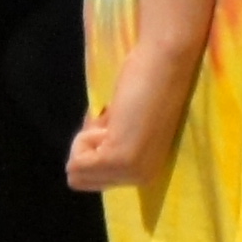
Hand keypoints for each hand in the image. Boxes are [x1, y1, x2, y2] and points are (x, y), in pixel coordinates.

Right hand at [65, 41, 199, 192]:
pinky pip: (77, 161)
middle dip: (87, 145)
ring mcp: (131, 172)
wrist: (165, 61)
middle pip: (80, 179)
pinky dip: (87, 134)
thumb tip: (77, 160)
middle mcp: (141, 179)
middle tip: (114, 121)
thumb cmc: (144, 83)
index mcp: (144, 172)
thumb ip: (108, 144)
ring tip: (116, 118)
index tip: (115, 123)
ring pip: (75, 170)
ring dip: (87, 138)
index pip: (93, 178)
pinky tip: (114, 117)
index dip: (93, 146)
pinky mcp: (120, 159)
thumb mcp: (123, 126)